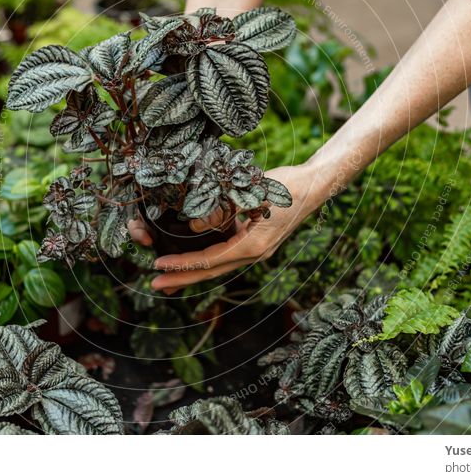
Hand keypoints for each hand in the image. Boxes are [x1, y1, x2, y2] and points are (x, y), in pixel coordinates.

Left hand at [150, 164, 324, 293]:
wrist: (315, 186)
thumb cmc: (288, 187)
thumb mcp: (254, 193)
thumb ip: (224, 209)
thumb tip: (193, 226)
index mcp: (253, 245)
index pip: (210, 259)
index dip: (182, 263)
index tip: (159, 265)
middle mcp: (255, 253)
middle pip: (211, 270)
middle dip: (182, 278)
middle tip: (155, 285)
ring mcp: (256, 249)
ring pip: (217, 264)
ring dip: (192, 270)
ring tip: (168, 276)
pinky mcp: (256, 240)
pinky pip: (226, 252)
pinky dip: (207, 256)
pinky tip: (193, 255)